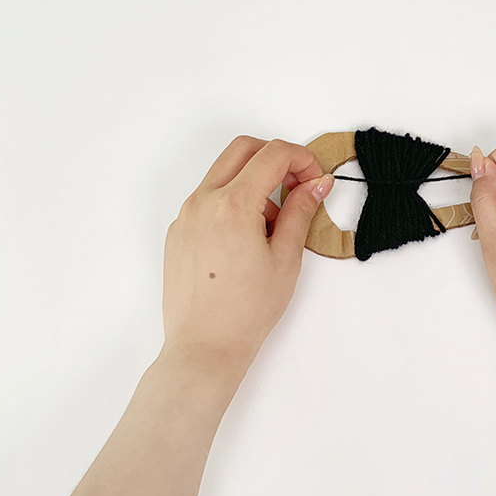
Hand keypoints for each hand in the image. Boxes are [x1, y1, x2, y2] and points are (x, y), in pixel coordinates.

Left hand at [162, 136, 333, 379]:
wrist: (205, 346)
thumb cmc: (246, 311)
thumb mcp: (286, 258)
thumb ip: (301, 212)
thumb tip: (316, 183)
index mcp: (233, 205)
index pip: (273, 154)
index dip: (302, 159)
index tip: (315, 180)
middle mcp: (203, 201)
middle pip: (244, 149)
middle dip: (276, 157)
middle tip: (297, 186)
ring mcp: (185, 215)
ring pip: (224, 173)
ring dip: (254, 181)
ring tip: (272, 225)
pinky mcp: (178, 231)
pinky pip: (207, 199)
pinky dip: (233, 202)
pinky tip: (247, 239)